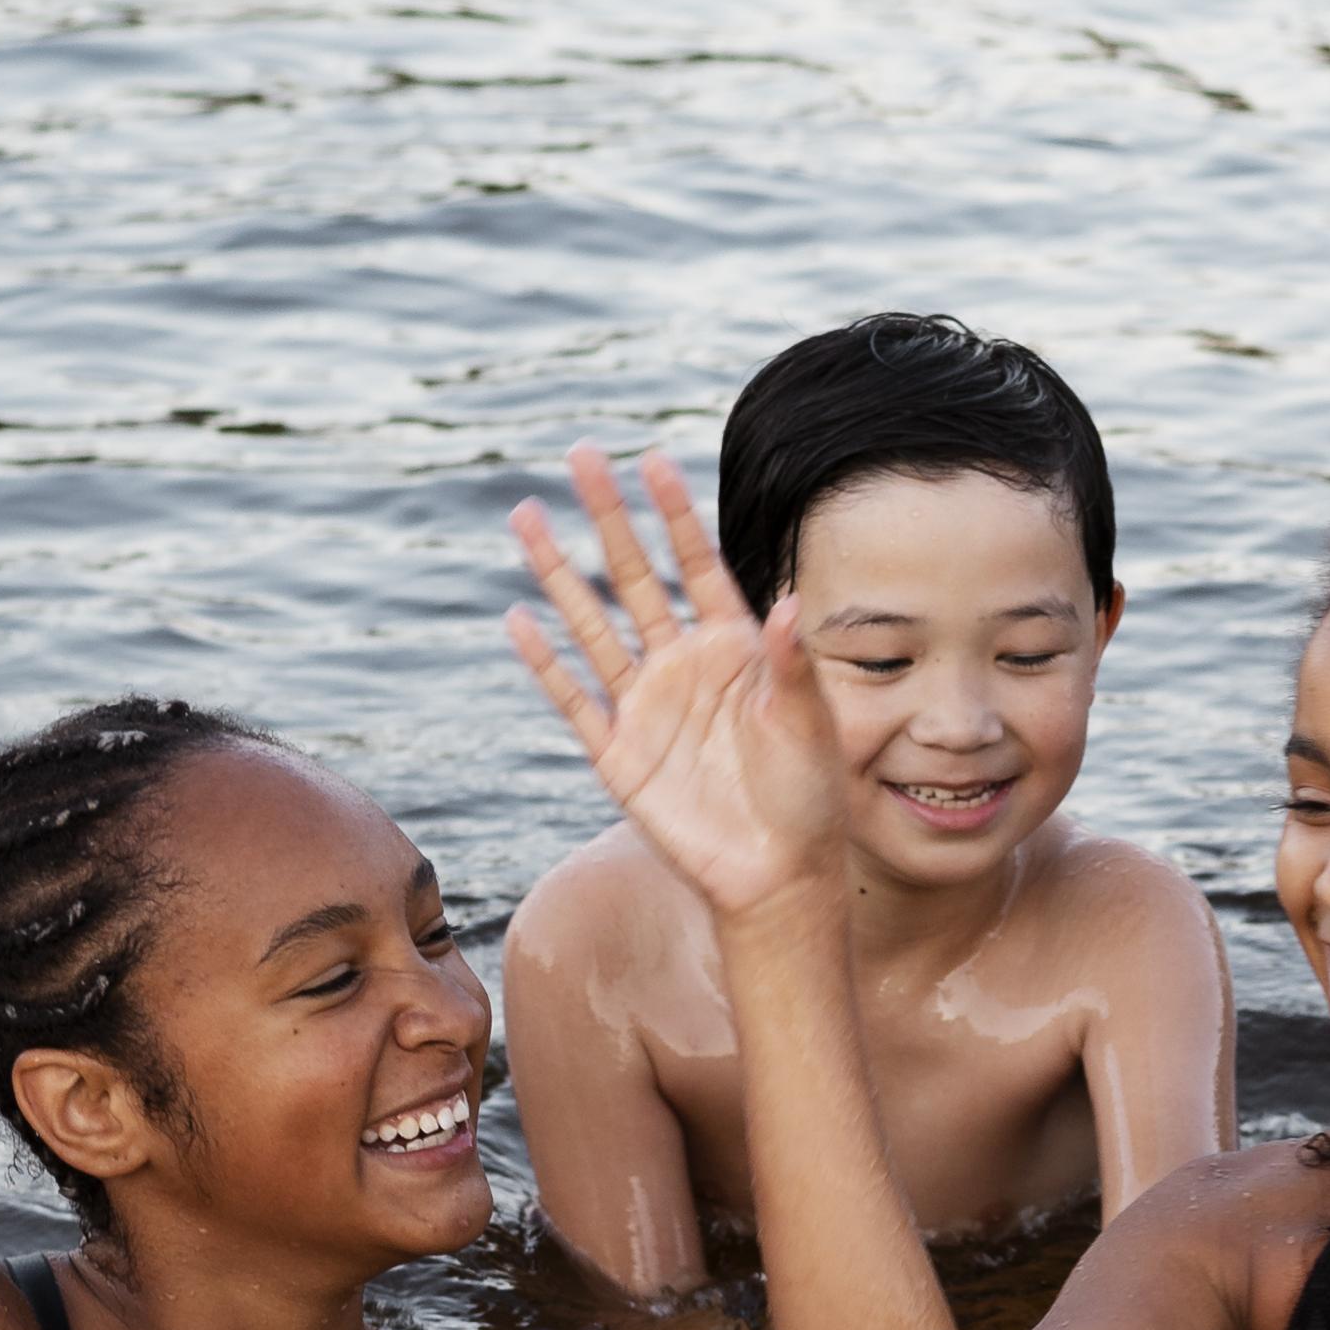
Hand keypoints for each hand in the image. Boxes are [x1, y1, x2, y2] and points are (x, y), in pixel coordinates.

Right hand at [504, 447, 855, 922]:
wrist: (776, 874)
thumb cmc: (807, 796)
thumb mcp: (809, 725)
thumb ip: (790, 666)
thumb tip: (788, 604)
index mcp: (735, 648)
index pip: (697, 563)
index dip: (674, 513)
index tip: (651, 459)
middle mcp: (684, 664)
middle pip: (636, 575)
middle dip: (608, 516)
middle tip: (580, 455)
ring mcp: (646, 705)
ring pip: (592, 623)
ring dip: (560, 572)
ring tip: (526, 516)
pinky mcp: (618, 753)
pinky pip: (575, 698)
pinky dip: (547, 662)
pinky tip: (519, 619)